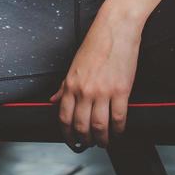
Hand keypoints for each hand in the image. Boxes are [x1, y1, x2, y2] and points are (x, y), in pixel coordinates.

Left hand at [49, 14, 142, 149]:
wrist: (115, 29)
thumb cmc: (95, 45)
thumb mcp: (74, 65)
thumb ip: (64, 86)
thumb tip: (53, 100)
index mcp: (71, 84)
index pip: (64, 117)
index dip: (67, 134)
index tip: (72, 141)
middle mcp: (84, 90)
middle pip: (81, 126)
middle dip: (85, 140)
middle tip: (90, 144)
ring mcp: (103, 92)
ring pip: (99, 126)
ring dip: (102, 139)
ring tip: (104, 142)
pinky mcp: (121, 91)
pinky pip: (119, 118)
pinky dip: (118, 129)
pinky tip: (118, 131)